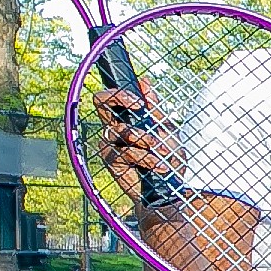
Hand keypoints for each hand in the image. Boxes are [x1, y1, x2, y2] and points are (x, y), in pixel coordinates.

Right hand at [91, 84, 185, 205]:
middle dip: (119, 98)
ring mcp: (111, 144)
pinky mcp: (111, 161)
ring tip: (160, 150)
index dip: (120, 93)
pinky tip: (157, 166)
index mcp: (129, 119)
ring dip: (144, 139)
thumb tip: (145, 82)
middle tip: (139, 107)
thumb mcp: (166, 130)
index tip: (140, 102)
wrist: (170, 188)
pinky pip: (124, 152)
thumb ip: (154, 108)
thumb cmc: (168, 158)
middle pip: (100, 102)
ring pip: (119, 129)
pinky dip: (145, 158)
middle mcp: (116, 129)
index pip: (112, 97)